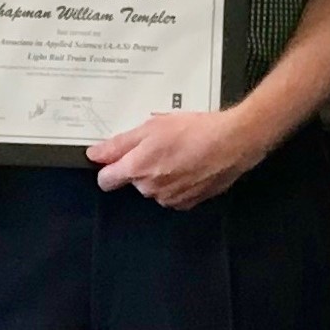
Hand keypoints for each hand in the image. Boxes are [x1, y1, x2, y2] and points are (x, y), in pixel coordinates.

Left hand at [87, 107, 271, 210]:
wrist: (234, 142)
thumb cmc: (196, 131)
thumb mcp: (151, 127)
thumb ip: (118, 144)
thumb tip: (95, 155)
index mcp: (137, 170)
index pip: (106, 180)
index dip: (110, 166)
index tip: (117, 157)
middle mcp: (151, 189)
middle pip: (134, 180)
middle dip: (142, 164)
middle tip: (160, 144)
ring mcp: (171, 198)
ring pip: (155, 186)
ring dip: (162, 172)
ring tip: (180, 151)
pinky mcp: (190, 202)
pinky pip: (175, 193)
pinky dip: (179, 180)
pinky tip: (191, 163)